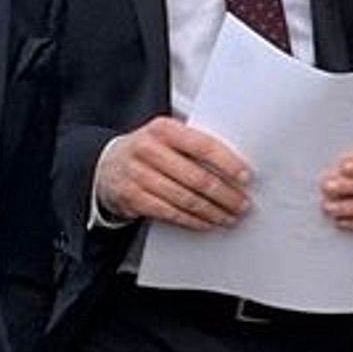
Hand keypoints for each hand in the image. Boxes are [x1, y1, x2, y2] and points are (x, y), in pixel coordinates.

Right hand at [95, 116, 251, 229]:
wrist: (106, 165)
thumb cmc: (148, 151)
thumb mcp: (166, 137)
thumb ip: (194, 145)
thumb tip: (235, 166)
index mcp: (163, 129)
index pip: (203, 146)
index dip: (228, 163)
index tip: (245, 177)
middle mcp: (149, 150)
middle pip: (197, 177)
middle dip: (225, 195)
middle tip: (243, 204)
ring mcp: (138, 175)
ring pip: (186, 199)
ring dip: (213, 211)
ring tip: (230, 216)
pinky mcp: (133, 198)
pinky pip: (170, 213)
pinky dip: (193, 220)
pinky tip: (207, 222)